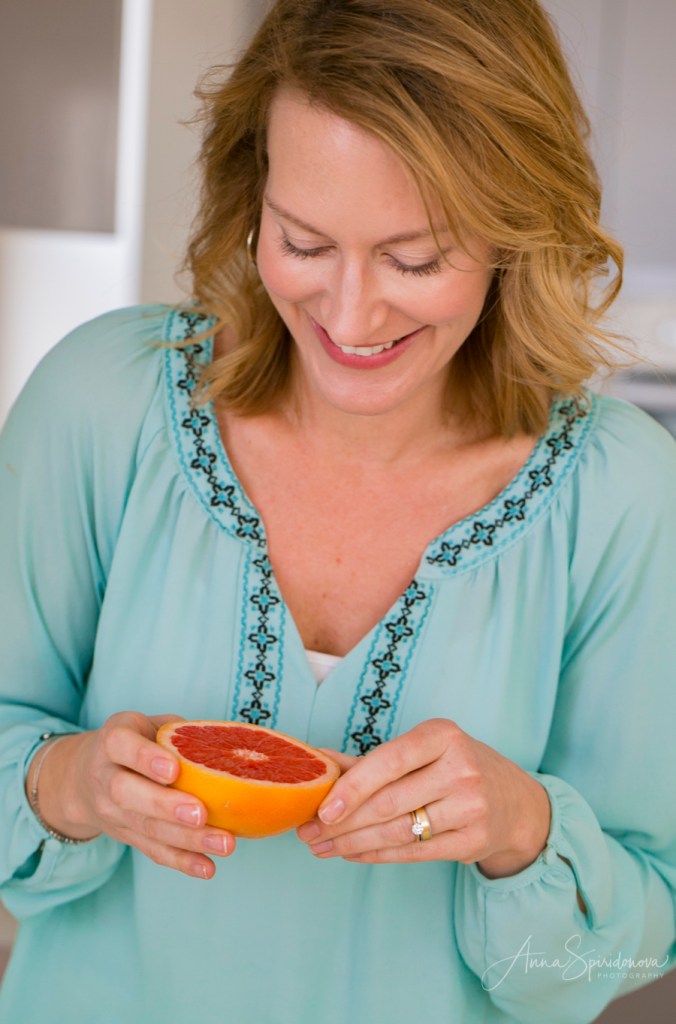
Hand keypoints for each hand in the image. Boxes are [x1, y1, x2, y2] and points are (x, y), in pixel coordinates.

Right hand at [27, 711, 234, 878]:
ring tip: (223, 843)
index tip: (173, 770)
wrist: (83, 778)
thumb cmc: (132, 743)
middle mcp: (105, 777)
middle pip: (127, 793)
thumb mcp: (146, 725)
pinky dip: (182, 861)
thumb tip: (224, 743)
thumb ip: (178, 731)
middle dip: (165, 806)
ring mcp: (112, 812)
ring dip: (186, 839)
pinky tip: (208, 867)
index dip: (145, 758)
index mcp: (112, 741)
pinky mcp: (127, 836)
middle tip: (200, 814)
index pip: (121, 746)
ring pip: (145, 827)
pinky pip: (153, 851)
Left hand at [296, 718, 550, 875]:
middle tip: (308, 833)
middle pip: (389, 802)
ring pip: (399, 832)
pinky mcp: (474, 841)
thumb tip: (317, 760)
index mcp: (443, 735)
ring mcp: (472, 806)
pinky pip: (415, 854)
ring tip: (322, 848)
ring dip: (353, 844)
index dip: (352, 786)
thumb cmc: (453, 768)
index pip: (389, 760)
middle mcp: (461, 768)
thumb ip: (369, 759)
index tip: (322, 809)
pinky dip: (377, 856)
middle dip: (342, 822)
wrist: (514, 802)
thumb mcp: (422, 751)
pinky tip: (353, 855)